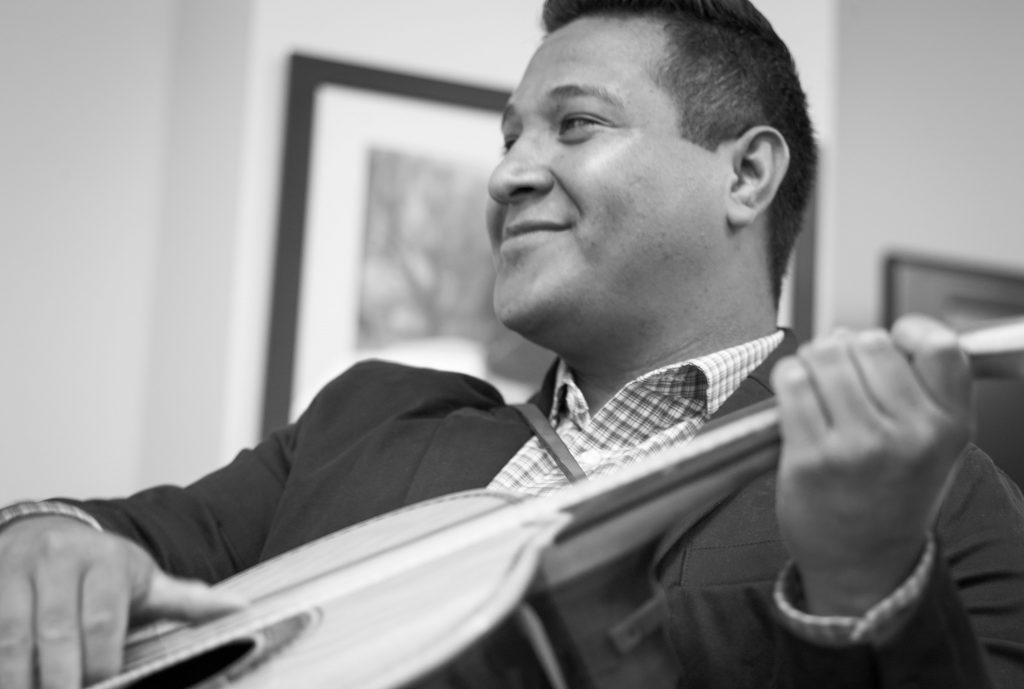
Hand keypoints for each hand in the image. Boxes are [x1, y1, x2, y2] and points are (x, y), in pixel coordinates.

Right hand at [0, 516, 243, 688]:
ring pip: (12, 635)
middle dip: (61, 677)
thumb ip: (190, 601)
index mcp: (108, 559)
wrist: (49, 537)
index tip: (105, 687)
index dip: (101, 660)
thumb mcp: (148, 582)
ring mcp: (17, 570)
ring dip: (19, 677)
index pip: (103, 617)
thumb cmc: (106, 572)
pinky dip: (0, 664)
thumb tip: (242, 611)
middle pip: (56, 630)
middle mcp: (59, 558)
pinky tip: (11, 683)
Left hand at [771, 315, 971, 615]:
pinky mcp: (811, 457)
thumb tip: (870, 334)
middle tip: (841, 372)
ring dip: (814, 359)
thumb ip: (920, 389)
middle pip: (869, 342)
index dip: (908, 331)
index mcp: (948, 427)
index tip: (892, 340)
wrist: (865, 564)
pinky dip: (788, 377)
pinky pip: (792, 383)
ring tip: (816, 382)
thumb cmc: (892, 496)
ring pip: (826, 356)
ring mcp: (858, 447)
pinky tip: (795, 394)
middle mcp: (908, 436)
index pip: (939, 346)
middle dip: (848, 348)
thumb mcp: (934, 445)